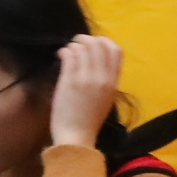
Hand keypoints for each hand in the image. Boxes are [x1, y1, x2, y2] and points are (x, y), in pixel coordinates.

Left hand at [48, 34, 123, 150]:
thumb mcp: (106, 99)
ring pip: (83, 47)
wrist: (76, 137)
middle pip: (99, 44)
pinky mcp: (69, 80)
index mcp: (113, 83)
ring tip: (68, 50)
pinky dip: (64, 51)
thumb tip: (97, 62)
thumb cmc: (89, 121)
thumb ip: (106, 80)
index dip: (104, 42)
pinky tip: (61, 54)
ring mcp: (85, 77)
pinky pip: (69, 55)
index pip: (116, 51)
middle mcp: (102, 77)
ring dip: (74, 44)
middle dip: (87, 39)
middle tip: (77, 43)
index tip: (94, 44)